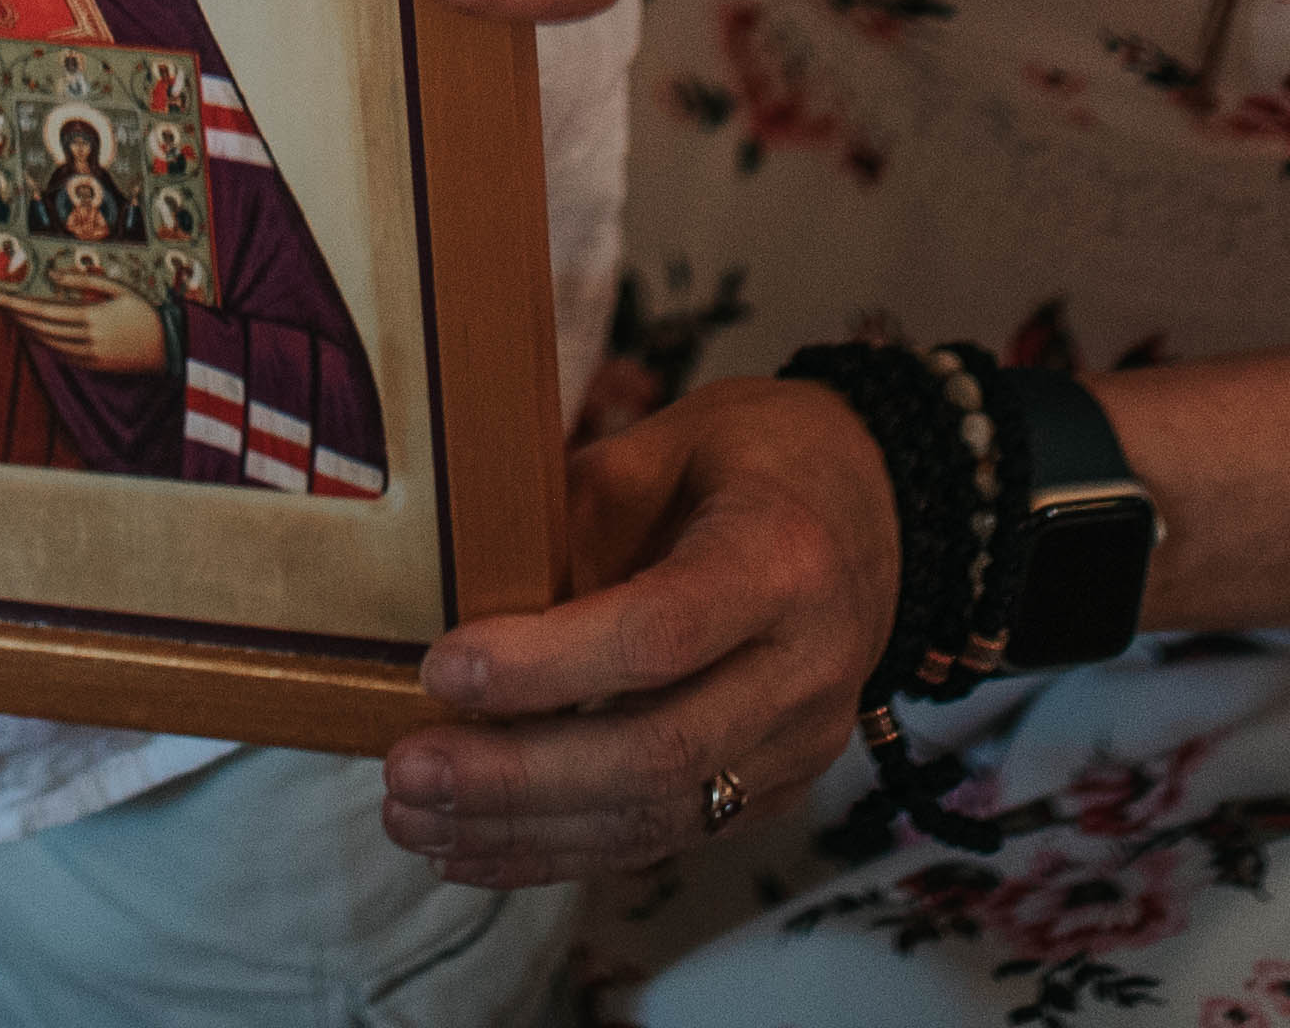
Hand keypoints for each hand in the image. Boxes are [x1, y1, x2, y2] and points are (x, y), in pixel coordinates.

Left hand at [0, 268, 167, 373]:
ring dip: (25, 328)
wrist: (171, 347)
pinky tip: (35, 330)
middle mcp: (85, 340)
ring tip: (9, 312)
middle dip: (12, 313)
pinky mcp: (93, 366)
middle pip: (37, 327)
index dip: (11, 304)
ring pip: (46, 343)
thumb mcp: (119, 289)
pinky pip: (60, 353)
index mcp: (90, 317)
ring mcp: (88, 356)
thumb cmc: (146, 311)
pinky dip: (44, 341)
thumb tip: (52, 277)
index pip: (40, 311)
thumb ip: (84, 282)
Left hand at [384, 379, 895, 886]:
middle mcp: (806, 669)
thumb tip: (465, 585)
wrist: (881, 513)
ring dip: (523, 829)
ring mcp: (798, 745)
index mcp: (783, 561)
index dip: (547, 664)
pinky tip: (471, 848)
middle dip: (518, 776)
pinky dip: (558, 851)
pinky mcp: (774, 791)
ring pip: (656, 818)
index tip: (443, 668)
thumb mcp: (674, 439)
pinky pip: (662, 838)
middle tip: (408, 769)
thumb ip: (581, 506)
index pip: (661, 634)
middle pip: (657, 751)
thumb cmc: (761, 460)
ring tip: (414, 819)